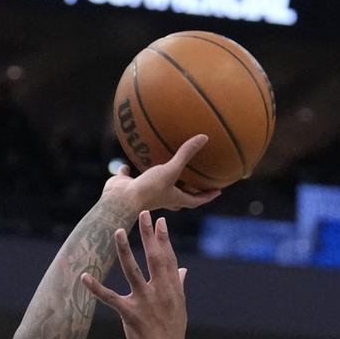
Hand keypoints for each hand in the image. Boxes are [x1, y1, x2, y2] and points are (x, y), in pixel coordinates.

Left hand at [82, 210, 187, 338]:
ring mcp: (145, 303)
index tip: (159, 221)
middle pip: (154, 258)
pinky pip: (110, 298)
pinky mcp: (130, 315)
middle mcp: (161, 292)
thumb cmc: (172, 335)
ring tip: (117, 231)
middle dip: (148, 235)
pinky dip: (96, 288)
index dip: (163, 239)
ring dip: (124, 250)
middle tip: (143, 213)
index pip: (169, 259)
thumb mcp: (179, 309)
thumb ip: (179, 286)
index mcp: (173, 290)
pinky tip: (84, 277)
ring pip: (132, 271)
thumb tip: (183, 270)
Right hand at [101, 135, 219, 213]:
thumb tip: (204, 137)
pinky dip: (130, 169)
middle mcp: (161, 198)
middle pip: (179, 197)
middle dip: (188, 191)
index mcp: (174, 198)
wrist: (122, 201)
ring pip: (157, 186)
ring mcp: (145, 193)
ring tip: (167, 168)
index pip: (195, 200)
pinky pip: (130, 176)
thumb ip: (186, 155)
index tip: (217, 192)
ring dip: (163, 180)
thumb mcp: (170, 170)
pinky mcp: (130, 186)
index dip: (207, 196)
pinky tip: (130, 159)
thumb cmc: (149, 189)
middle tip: (197, 183)